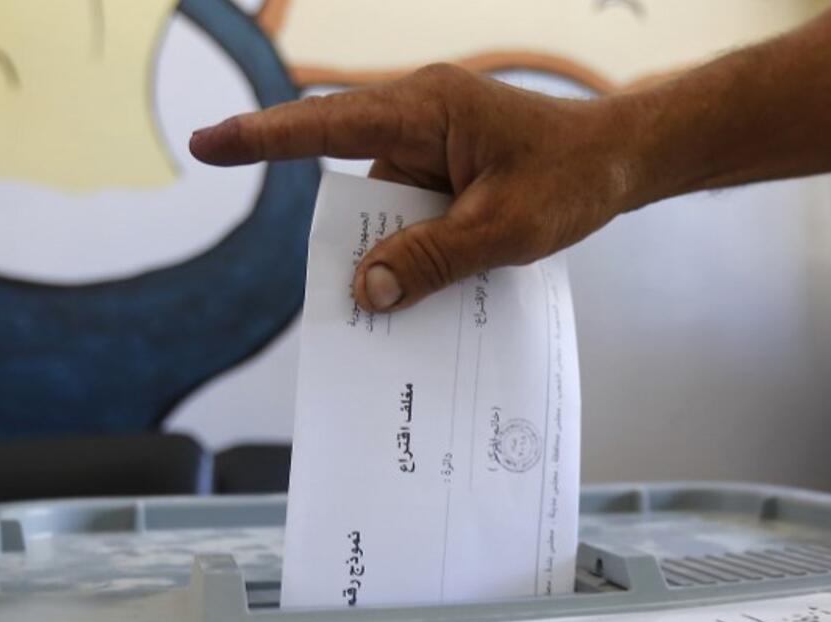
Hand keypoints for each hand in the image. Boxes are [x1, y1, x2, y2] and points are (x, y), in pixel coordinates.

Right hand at [189, 64, 643, 311]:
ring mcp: (435, 144)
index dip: (264, 138)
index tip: (207, 145)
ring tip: (404, 302)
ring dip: (391, 248)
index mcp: (426, 111)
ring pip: (384, 201)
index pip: (328, 125)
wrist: (624, 161)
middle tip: (344, 294)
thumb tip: (368, 292)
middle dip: (350, 232)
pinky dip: (416, 245)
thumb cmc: (572, 179)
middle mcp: (421, 118)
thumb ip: (431, 259)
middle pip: (353, 176)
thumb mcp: (501, 230)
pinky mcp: (450, 168)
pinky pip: (413, 209)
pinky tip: (431, 284)